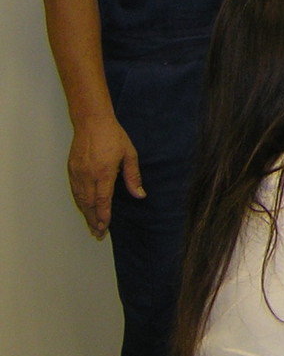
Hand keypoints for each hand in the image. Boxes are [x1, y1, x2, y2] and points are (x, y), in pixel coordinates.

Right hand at [67, 117, 143, 238]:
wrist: (91, 122)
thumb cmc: (113, 136)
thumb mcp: (129, 154)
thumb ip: (133, 176)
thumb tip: (140, 194)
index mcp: (104, 173)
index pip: (103, 201)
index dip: (103, 216)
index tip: (105, 227)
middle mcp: (88, 175)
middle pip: (89, 204)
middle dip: (93, 220)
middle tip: (98, 233)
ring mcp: (78, 173)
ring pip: (80, 199)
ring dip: (86, 214)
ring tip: (91, 226)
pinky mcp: (71, 170)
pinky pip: (75, 191)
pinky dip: (80, 203)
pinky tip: (84, 208)